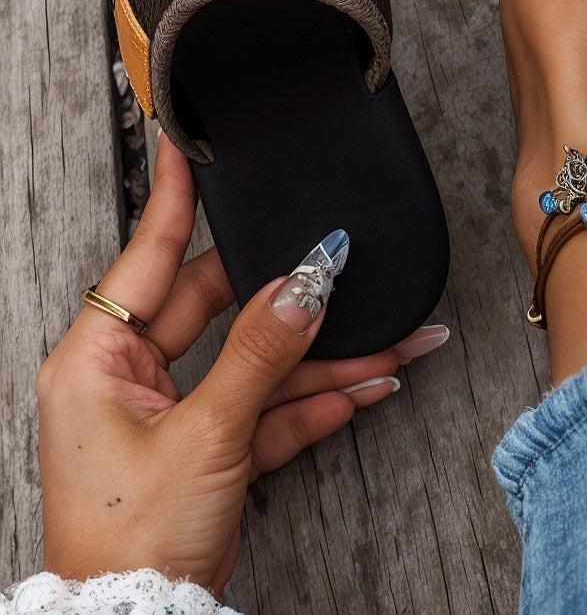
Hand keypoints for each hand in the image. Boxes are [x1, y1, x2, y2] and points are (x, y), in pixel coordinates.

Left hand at [38, 135, 448, 592]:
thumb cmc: (129, 539)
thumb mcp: (204, 435)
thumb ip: (262, 352)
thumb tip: (308, 282)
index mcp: (99, 359)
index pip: (148, 255)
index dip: (176, 197)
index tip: (188, 142)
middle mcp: (133, 377)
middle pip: (223, 307)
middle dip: (292, 298)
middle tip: (342, 264)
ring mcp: (174, 412)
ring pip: (259, 362)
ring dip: (323, 359)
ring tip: (391, 342)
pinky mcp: (208, 447)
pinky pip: (269, 408)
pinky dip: (315, 403)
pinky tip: (366, 387)